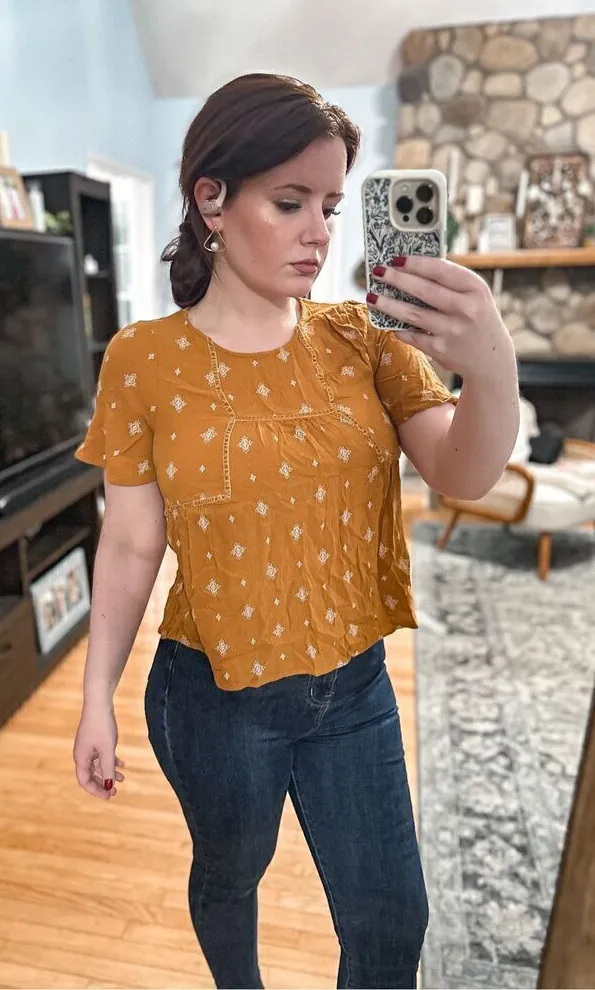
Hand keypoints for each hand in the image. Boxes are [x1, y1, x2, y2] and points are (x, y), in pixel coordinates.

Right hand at [73, 704, 124, 799]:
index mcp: (80, 758)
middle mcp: (82, 754)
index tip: (109, 796)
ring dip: (109, 772)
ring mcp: (88, 746)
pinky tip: (122, 764)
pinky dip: (111, 761)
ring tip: (123, 778)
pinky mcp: (94, 739)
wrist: (99, 703)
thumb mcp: (107, 749)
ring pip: (98, 765)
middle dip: (103, 783)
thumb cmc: (101, 726)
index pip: (84, 781)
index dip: (96, 790)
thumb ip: (108, 768)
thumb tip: (109, 785)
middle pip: (90, 775)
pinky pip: (101, 755)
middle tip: (115, 791)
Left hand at [366, 256, 514, 378]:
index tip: (396, 258)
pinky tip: (386, 321)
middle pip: (424, 291)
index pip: (441, 270)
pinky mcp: (441, 350)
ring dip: (388, 305)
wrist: (490, 357)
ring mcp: (453, 331)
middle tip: (377, 272)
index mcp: (475, 289)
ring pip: (413, 314)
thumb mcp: (474, 294)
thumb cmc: (476, 317)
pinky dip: (397, 327)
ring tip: (371, 297)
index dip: (416, 263)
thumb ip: (450, 281)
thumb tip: (410, 266)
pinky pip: (412, 335)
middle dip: (397, 279)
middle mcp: (466, 309)